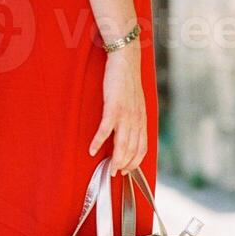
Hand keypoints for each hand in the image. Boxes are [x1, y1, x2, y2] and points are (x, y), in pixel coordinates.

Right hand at [89, 42, 146, 175]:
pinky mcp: (113, 107)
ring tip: (107, 169)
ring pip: (122, 144)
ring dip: (115, 159)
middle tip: (114, 174)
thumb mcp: (136, 104)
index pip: (142, 148)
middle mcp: (136, 120)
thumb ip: (134, 119)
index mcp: (142, 120)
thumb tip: (129, 134)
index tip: (127, 171)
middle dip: (124, 165)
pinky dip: (98, 142)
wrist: (126, 61)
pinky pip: (105, 129)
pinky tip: (92, 150)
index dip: (135, 162)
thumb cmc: (128, 82)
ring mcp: (125, 114)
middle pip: (132, 150)